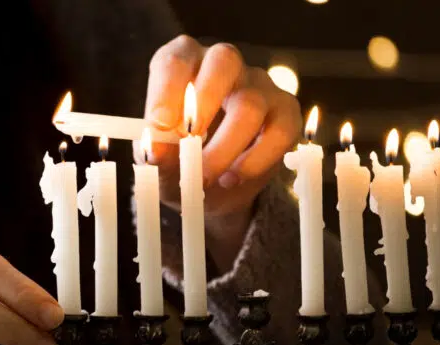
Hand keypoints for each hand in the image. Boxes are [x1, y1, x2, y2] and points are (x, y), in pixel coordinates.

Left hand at [138, 36, 301, 220]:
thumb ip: (157, 155)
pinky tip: (232, 179)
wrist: (212, 190)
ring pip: (251, 103)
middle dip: (204, 101)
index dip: (167, 90)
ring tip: (205, 176)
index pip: (176, 60)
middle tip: (188, 140)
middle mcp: (224, 66)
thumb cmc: (179, 163)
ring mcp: (260, 86)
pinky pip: (280, 131)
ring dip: (225, 147)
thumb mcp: (160, 162)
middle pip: (224, 61)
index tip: (159, 126)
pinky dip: (255, 160)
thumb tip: (154, 152)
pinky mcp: (285, 113)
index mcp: (184, 64)